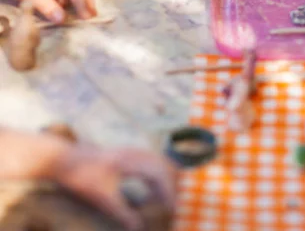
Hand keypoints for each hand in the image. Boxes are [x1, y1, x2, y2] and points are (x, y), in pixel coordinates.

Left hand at [53, 146, 177, 230]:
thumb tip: (138, 228)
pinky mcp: (124, 153)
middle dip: (168, 187)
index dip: (168, 193)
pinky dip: (153, 175)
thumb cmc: (82, 176)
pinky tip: (148, 185)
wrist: (61, 158)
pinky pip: (147, 162)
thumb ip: (123, 213)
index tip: (171, 209)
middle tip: (170, 206)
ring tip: (162, 198)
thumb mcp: (102, 198)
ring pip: (155, 163)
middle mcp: (135, 154)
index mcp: (133, 162)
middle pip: (161, 168)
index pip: (159, 176)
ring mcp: (129, 151)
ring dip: (161, 180)